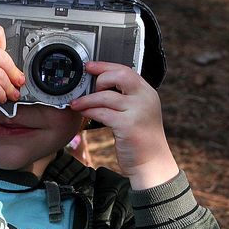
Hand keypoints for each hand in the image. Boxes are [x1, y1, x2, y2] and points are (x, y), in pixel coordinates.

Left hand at [71, 62, 178, 188]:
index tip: (90, 66)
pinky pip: (103, 113)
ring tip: (76, 103)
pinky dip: (90, 111)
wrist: (151, 163)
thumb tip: (99, 86)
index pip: (126, 70)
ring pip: (106, 96)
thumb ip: (125, 98)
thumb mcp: (138, 112)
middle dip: (100, 77)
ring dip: (87, 99)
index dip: (105, 66)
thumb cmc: (140, 138)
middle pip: (120, 75)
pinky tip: (83, 113)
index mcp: (147, 92)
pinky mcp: (128, 126)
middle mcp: (145, 98)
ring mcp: (138, 112)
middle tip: (88, 86)